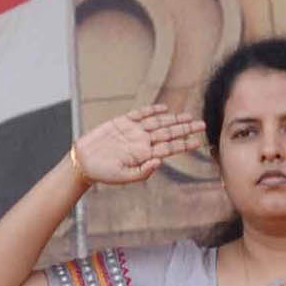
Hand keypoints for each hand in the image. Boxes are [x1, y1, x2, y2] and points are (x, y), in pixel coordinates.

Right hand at [72, 105, 202, 187]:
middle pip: (168, 133)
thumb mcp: (124, 177)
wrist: (84, 162)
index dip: (185, 143)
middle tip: (201, 124)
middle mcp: (142, 142)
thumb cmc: (104, 173)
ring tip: (188, 116)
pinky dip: (152, 110)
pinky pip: (140, 114)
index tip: (199, 141)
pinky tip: (164, 108)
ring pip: (158, 123)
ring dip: (173, 119)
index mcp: (145, 155)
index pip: (170, 148)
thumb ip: (143, 171)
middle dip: (185, 128)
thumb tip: (160, 161)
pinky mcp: (122, 122)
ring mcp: (133, 131)